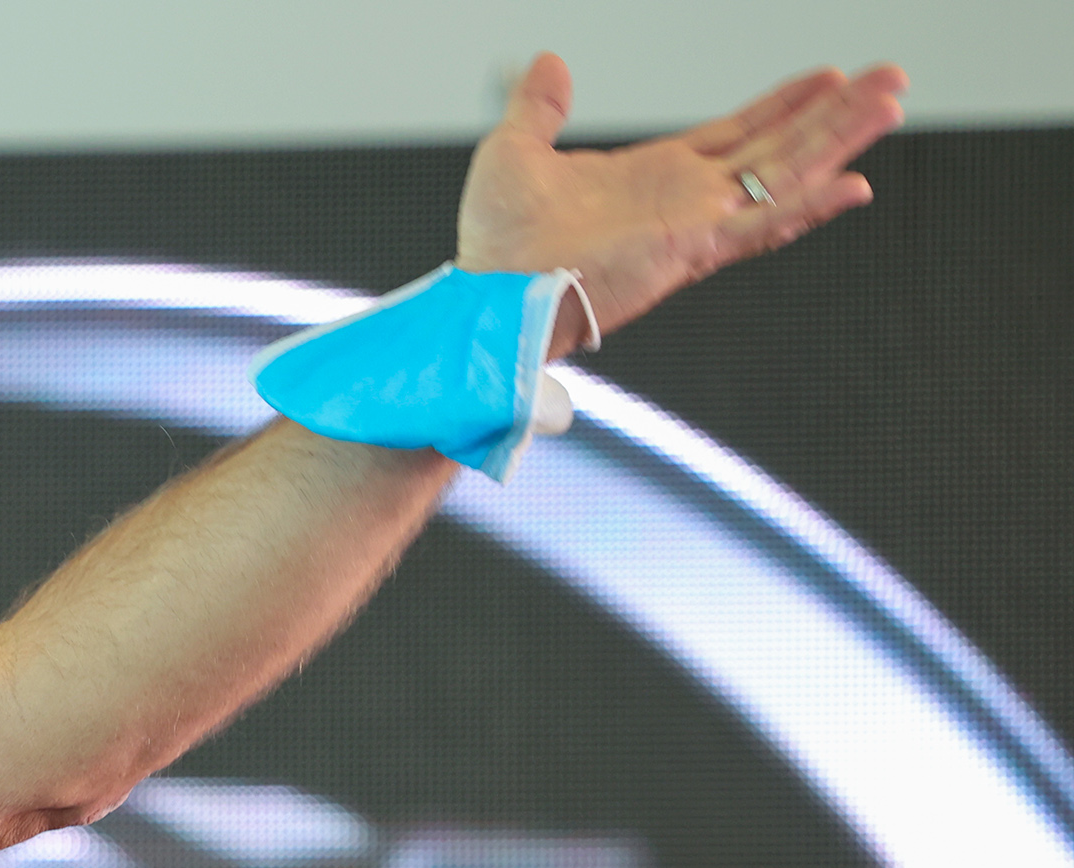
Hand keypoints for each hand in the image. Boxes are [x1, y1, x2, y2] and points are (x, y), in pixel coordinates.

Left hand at [457, 54, 906, 355]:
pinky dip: (808, 206)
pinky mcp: (689, 250)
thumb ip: (539, 107)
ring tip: (890, 105)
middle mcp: (685, 201)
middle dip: (837, 115)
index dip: (787, 104)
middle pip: (781, 149)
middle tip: (890, 80)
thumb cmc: (495, 244)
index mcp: (656, 176)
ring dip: (841, 142)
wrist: (487, 293)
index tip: (831, 77)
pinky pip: (761, 226)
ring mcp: (693, 226)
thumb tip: (548, 63)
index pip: (739, 133)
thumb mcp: (514, 151)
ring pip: (787, 177)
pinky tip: (853, 186)